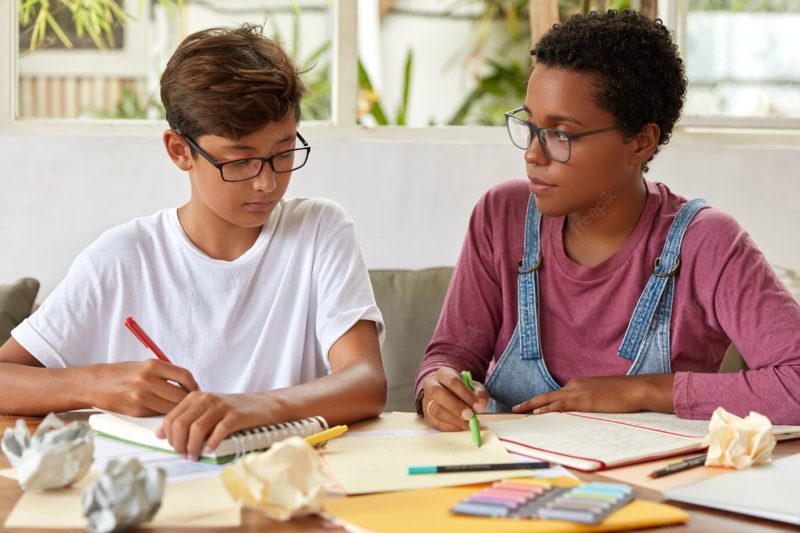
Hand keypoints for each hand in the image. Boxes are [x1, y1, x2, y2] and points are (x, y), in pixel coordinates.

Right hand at [88, 360, 198, 416]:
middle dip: (188, 400)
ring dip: (177, 410)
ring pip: (171, 408)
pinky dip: (163, 414)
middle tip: (191, 403)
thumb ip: (165, 373)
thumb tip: (189, 384)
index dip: (194, 385)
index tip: (196, 390)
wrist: (95, 383)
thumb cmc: (123, 374)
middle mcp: (148, 380)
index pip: (185, 376)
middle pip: (181, 395)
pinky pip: (158, 414)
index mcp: (152, 365)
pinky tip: (162, 411)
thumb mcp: (145, 366)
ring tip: (178, 408)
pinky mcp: (135, 410)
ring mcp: (141, 397)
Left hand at [155, 392, 267, 460]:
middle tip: (185, 455)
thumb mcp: (205, 412)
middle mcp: (206, 398)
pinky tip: (211, 449)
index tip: (176, 448)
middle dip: (179, 445)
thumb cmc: (232, 412)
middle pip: (180, 424)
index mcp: (194, 397)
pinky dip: (212, 444)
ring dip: (193, 447)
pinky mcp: (236, 415)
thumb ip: (183, 419)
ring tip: (196, 456)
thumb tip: (158, 434)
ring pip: (196, 429)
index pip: (170, 419)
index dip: (169, 438)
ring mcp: (221, 406)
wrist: (262, 405)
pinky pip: (218, 431)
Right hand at [421, 367, 489, 431]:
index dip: (466, 394)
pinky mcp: (427, 416)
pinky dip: (450, 427)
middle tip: (470, 416)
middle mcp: (431, 385)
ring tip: (468, 423)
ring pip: (435, 410)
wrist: (449, 394)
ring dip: (454, 419)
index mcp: (443, 374)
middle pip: (438, 393)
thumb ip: (479, 394)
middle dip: (456, 406)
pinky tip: (461, 427)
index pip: (453, 381)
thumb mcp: (474, 387)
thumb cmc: (462, 390)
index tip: (478, 407)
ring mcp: (426, 401)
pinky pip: (436, 423)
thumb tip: (480, 405)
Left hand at [511, 374, 674, 414]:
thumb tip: (586, 409)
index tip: (531, 408)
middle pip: (546, 395)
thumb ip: (591, 400)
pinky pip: (559, 405)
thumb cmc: (623, 394)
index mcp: (579, 384)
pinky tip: (536, 413)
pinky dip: (546, 409)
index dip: (542, 402)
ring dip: (532, 405)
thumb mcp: (602, 395)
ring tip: (518, 411)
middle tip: (515, 408)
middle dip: (530, 402)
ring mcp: (577, 392)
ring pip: (548, 399)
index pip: (556, 394)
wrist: (635, 389)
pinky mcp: (582, 400)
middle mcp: (574, 386)